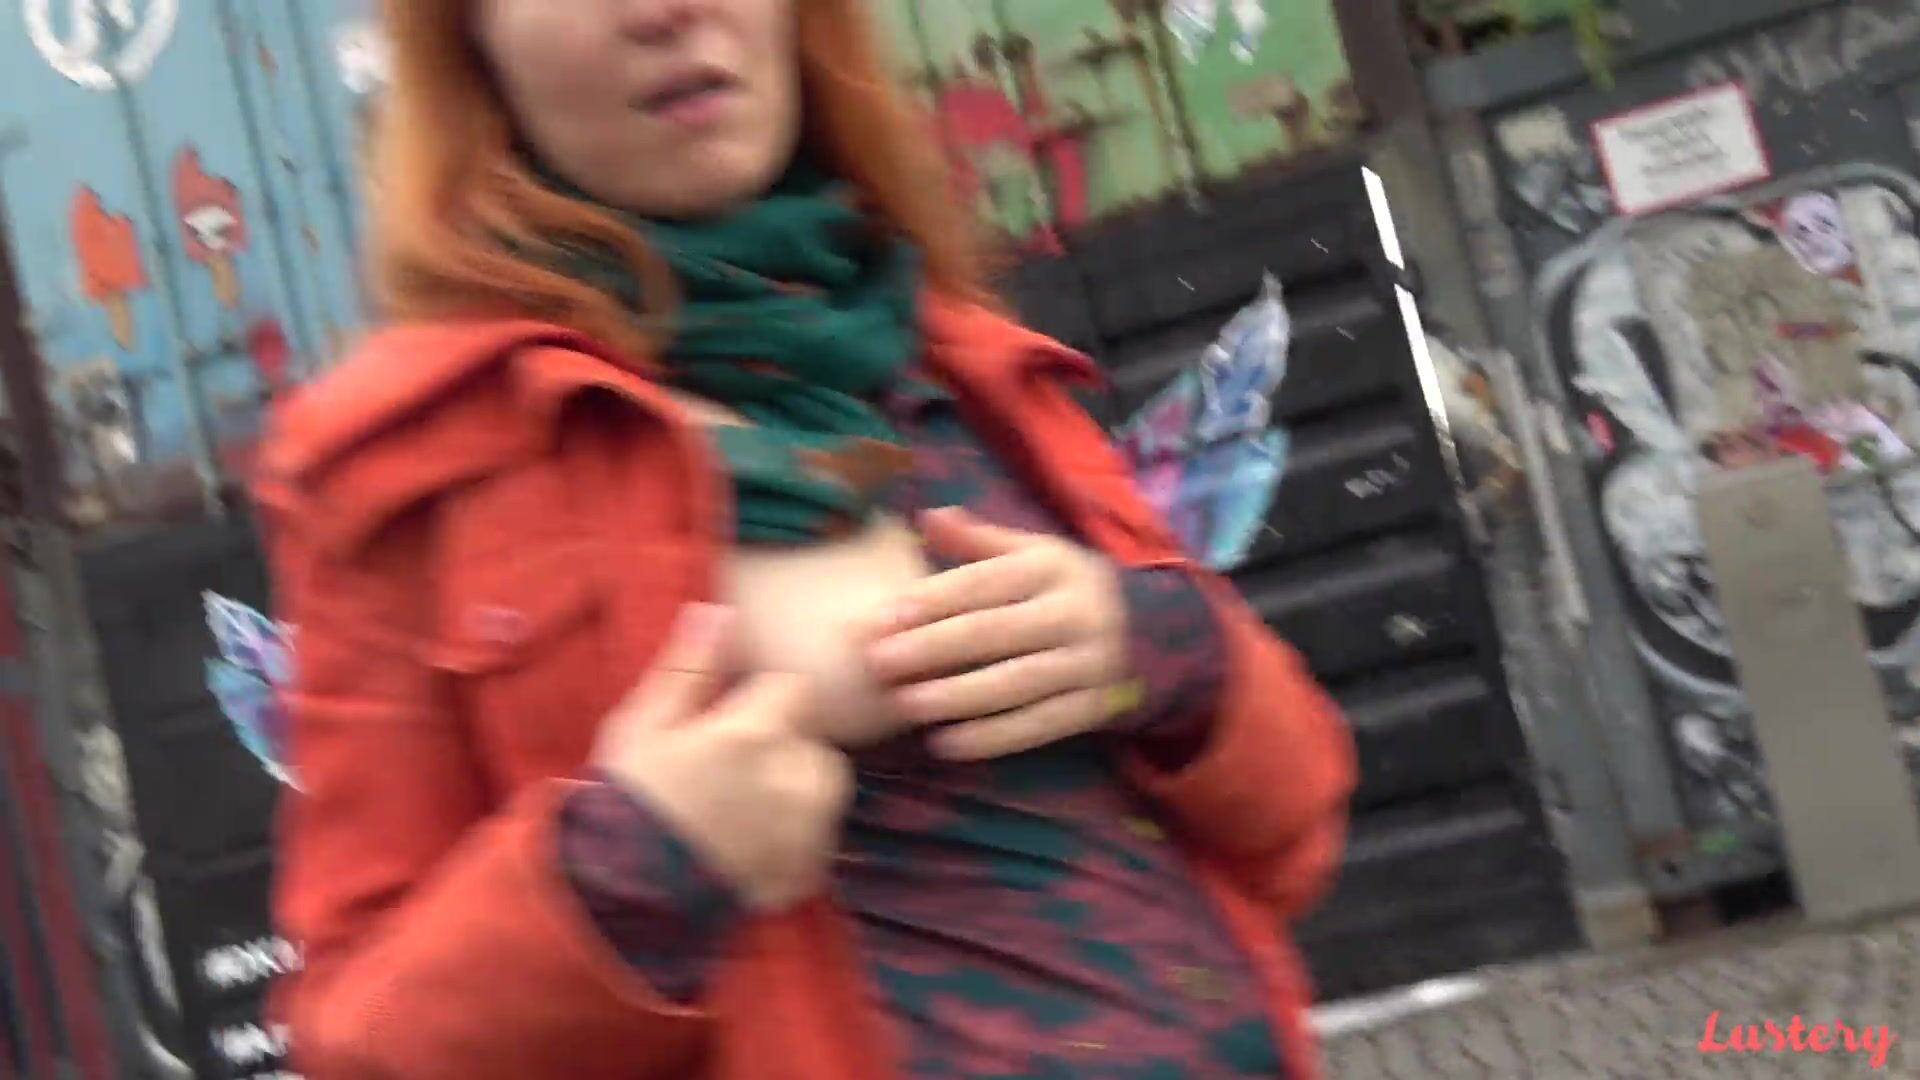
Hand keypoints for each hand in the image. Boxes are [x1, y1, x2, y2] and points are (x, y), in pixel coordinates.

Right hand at [593, 603, 852, 911]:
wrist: (626, 894)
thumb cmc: (629, 800)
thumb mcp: (644, 724)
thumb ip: (688, 668)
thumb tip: (718, 611)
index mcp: (757, 734)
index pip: (794, 689)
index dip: (764, 702)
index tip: (730, 723)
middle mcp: (796, 780)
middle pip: (813, 743)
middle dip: (783, 749)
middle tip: (728, 775)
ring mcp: (808, 832)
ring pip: (822, 789)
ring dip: (795, 792)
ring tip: (739, 811)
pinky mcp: (808, 874)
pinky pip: (817, 839)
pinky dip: (794, 839)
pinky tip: (747, 846)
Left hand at [863, 507, 1132, 760]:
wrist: (1149, 630)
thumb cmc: (1064, 587)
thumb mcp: (1033, 552)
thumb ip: (978, 540)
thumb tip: (928, 516)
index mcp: (1054, 567)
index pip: (985, 582)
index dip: (932, 600)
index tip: (882, 618)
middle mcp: (1077, 613)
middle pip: (994, 632)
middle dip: (932, 649)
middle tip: (877, 663)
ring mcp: (1089, 664)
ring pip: (1015, 683)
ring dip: (956, 697)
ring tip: (906, 705)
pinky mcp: (1093, 708)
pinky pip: (1038, 726)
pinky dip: (991, 738)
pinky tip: (944, 743)